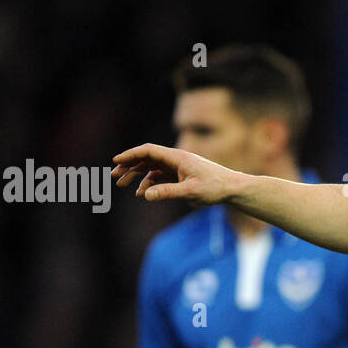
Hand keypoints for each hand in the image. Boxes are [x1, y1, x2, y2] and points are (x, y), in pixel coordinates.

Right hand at [112, 143, 244, 204]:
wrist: (233, 189)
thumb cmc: (215, 188)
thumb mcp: (191, 192)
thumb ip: (168, 193)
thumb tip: (145, 195)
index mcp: (177, 157)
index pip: (148, 151)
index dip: (130, 154)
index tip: (115, 161)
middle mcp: (176, 159)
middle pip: (146, 158)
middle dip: (129, 166)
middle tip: (114, 177)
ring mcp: (178, 167)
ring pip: (151, 167)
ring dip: (137, 175)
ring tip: (123, 185)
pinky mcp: (181, 175)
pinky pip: (160, 176)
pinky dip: (150, 183)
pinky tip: (143, 193)